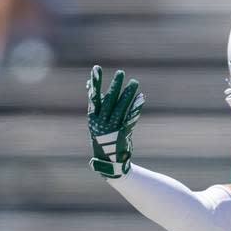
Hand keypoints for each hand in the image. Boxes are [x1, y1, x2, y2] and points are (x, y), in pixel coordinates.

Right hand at [87, 64, 144, 178]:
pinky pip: (130, 118)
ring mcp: (112, 129)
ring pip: (121, 108)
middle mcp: (101, 123)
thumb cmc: (104, 137)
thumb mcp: (96, 120)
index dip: (95, 83)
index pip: (93, 97)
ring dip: (128, 94)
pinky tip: (141, 97)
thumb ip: (96, 102)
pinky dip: (136, 108)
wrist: (109, 161)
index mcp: (93, 118)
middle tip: (120, 72)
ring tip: (134, 82)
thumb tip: (89, 84)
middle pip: (109, 101)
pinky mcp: (122, 135)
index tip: (96, 68)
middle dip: (115, 86)